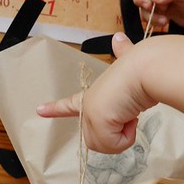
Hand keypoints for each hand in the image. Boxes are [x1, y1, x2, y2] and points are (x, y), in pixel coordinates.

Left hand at [36, 33, 155, 153]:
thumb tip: (119, 38)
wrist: (143, 69)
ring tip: (129, 113)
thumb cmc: (139, 67)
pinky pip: (115, 145)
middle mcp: (88, 104)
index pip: (70, 103)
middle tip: (127, 114)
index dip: (56, 108)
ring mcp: (90, 113)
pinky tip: (130, 117)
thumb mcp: (128, 69)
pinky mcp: (96, 121)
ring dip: (124, 135)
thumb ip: (124, 54)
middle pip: (99, 140)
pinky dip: (127, 136)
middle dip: (118, 135)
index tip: (39, 110)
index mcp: (92, 93)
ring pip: (107, 145)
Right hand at [131, 0, 183, 45]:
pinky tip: (165, 22)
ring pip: (143, 8)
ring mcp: (159, 0)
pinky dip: (154, 21)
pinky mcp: (160, 12)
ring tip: (165, 21)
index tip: (149, 4)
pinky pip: (148, 16)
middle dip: (145, 6)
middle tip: (154, 13)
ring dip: (150, 16)